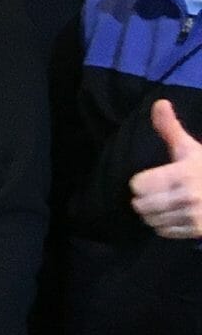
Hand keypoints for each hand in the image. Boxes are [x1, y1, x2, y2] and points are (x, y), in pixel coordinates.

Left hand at [129, 99, 201, 238]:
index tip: (152, 178)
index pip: (138, 185)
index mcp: (184, 174)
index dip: (141, 181)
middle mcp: (188, 196)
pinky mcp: (197, 230)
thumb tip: (159, 103)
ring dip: (152, 214)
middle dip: (144, 199)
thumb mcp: (190, 148)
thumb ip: (169, 128)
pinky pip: (163, 231)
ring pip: (150, 220)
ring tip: (164, 203)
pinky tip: (174, 214)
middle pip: (141, 205)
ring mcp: (194, 216)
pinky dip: (163, 225)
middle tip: (156, 192)